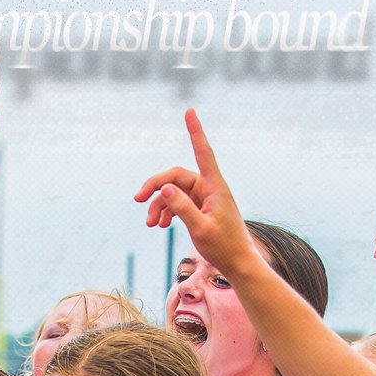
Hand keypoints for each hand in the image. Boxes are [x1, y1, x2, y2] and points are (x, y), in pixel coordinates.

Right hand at [134, 109, 257, 279]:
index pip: (203, 153)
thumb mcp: (201, 229)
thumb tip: (166, 189)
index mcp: (214, 187)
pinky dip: (167, 212)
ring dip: (159, 205)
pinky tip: (160, 226)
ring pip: (174, 192)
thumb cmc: (224, 247)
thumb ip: (183, 209)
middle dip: (156, 187)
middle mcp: (209, 188)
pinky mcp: (200, 208)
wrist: (237, 263)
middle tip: (138, 199)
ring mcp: (204, 198)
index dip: (195, 132)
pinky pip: (178, 203)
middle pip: (176, 176)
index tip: (190, 111)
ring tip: (150, 225)